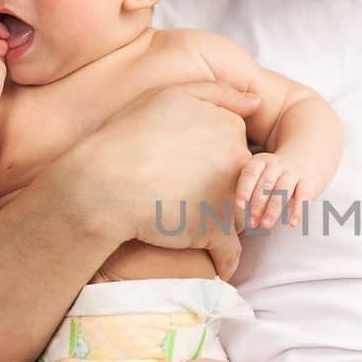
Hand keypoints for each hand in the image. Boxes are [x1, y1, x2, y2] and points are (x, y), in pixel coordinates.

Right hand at [48, 82, 260, 278]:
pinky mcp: (216, 231)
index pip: (237, 148)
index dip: (217, 160)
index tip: (193, 169)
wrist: (103, 182)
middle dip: (225, 191)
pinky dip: (224, 262)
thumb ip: (219, 94)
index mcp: (229, 128)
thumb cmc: (129, 134)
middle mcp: (238, 161)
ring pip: (240, 215)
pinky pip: (230, 252)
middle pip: (243, 181)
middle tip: (188, 196)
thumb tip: (257, 104)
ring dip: (224, 223)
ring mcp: (230, 198)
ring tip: (192, 225)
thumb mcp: (170, 95)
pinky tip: (216, 268)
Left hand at [234, 151, 310, 228]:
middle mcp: (277, 164)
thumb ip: (246, 189)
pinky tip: (292, 224)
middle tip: (251, 224)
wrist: (304, 162)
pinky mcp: (308, 183)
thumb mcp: (258, 175)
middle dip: (258, 204)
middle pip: (266, 184)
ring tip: (266, 226)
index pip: (251, 173)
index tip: (239, 206)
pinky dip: (298, 210)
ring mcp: (293, 173)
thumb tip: (227, 216)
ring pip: (283, 190)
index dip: (244, 189)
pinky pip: (303, 196)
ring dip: (274, 209)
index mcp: (261, 161)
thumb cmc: (271, 177)